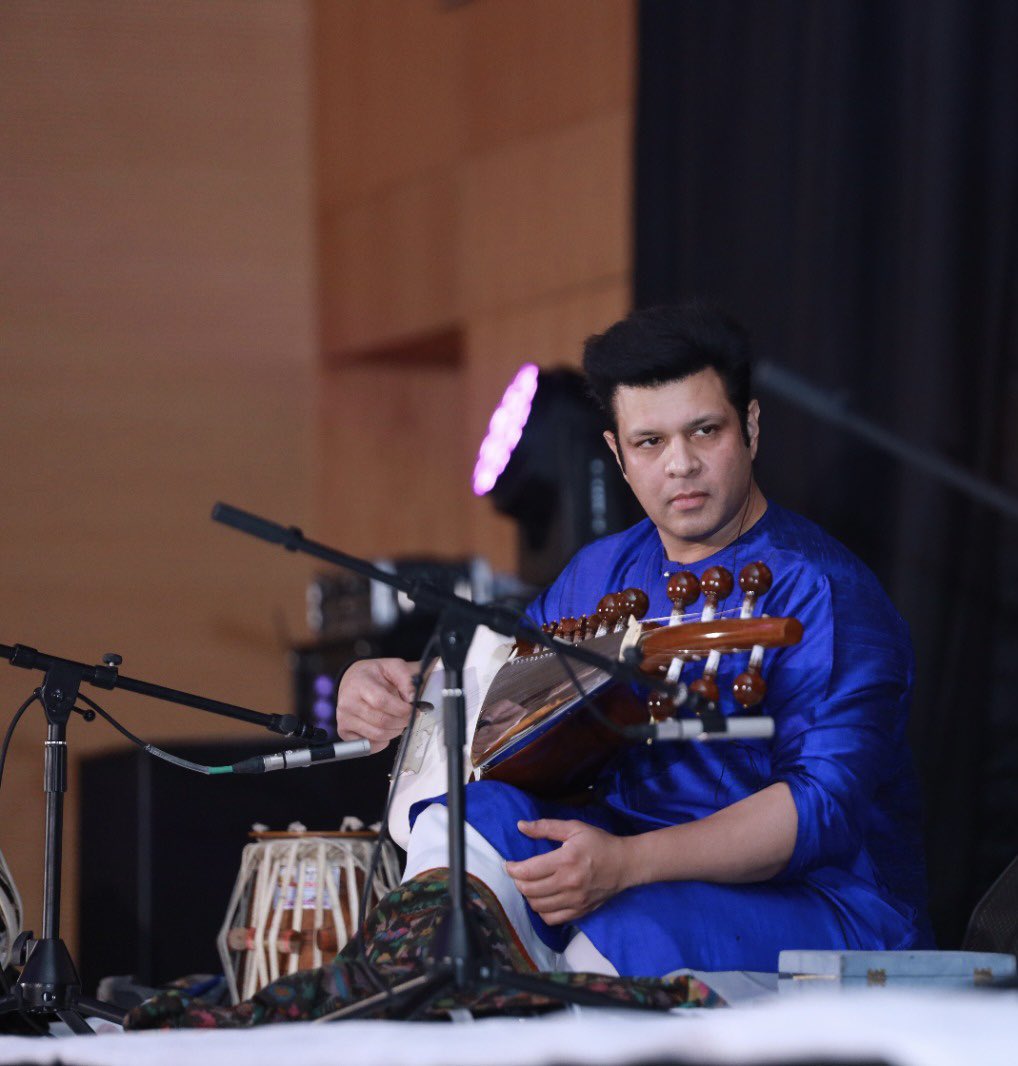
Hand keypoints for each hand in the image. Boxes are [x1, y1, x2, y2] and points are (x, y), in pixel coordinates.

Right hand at [335, 658, 417, 753]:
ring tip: (398, 721)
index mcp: (360, 683)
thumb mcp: (392, 667)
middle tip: (409, 717)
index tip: (413, 709)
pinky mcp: (344, 732)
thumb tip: (413, 698)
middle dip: (402, 722)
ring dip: (394, 732)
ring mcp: (344, 718)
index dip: (401, 709)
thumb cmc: (375, 675)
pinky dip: (382, 742)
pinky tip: (385, 729)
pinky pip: (369, 746)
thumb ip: (406, 678)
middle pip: (381, 721)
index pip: (381, 702)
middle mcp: (348, 702)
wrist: (353, 679)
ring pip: (377, 735)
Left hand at [505, 819, 628, 924]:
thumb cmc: (599, 843)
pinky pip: (552, 919)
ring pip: (538, 906)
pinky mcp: (580, 912)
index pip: (529, 871)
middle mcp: (569, 883)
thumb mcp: (574, 828)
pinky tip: (543, 899)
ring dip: (528, 896)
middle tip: (518, 874)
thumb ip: (546, 827)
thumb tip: (521, 826)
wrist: (625, 864)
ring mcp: (575, 901)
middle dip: (518, 882)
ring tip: (530, 885)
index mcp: (566, 860)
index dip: (513, 869)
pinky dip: (542, 911)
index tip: (509, 865)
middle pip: (530, 890)